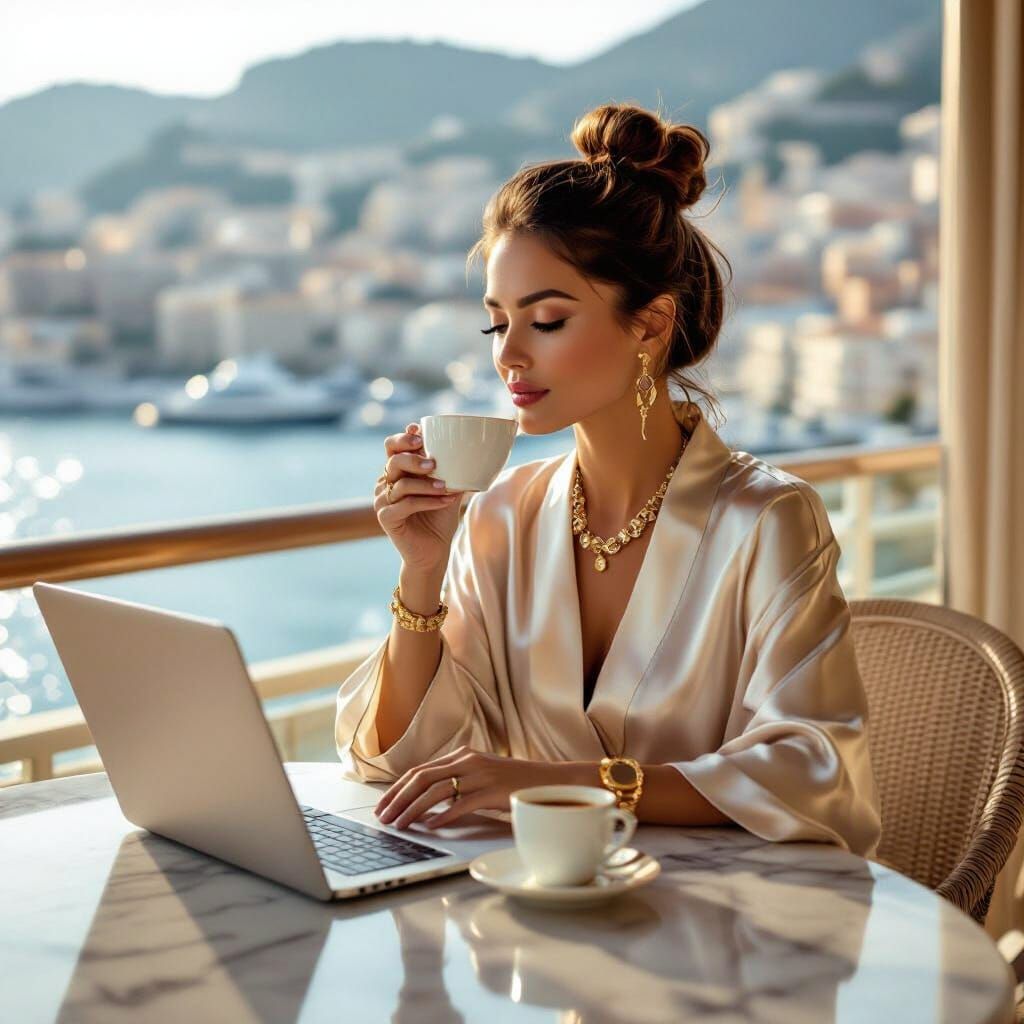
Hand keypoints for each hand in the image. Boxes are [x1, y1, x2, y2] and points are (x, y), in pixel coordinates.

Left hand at [373, 746, 563, 829]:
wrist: (551, 781)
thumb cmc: (515, 784)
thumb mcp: (482, 776)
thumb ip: (457, 782)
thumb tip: (426, 803)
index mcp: (463, 755)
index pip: (420, 770)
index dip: (397, 788)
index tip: (382, 805)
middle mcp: (469, 761)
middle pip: (422, 778)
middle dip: (398, 799)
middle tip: (383, 818)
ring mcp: (482, 775)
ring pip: (437, 791)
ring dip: (413, 809)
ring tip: (400, 825)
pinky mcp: (494, 792)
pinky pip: (463, 803)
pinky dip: (443, 815)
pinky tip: (431, 826)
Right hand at [376, 422, 464, 574]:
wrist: (433, 551)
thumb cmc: (439, 519)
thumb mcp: (447, 490)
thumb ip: (449, 471)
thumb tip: (469, 451)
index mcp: (398, 472)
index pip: (393, 447)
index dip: (403, 438)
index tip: (419, 434)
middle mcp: (386, 484)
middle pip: (393, 461)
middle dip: (413, 459)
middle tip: (433, 463)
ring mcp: (383, 501)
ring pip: (402, 484)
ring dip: (426, 485)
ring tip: (446, 488)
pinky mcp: (386, 518)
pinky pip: (405, 504)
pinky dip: (427, 502)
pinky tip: (445, 501)